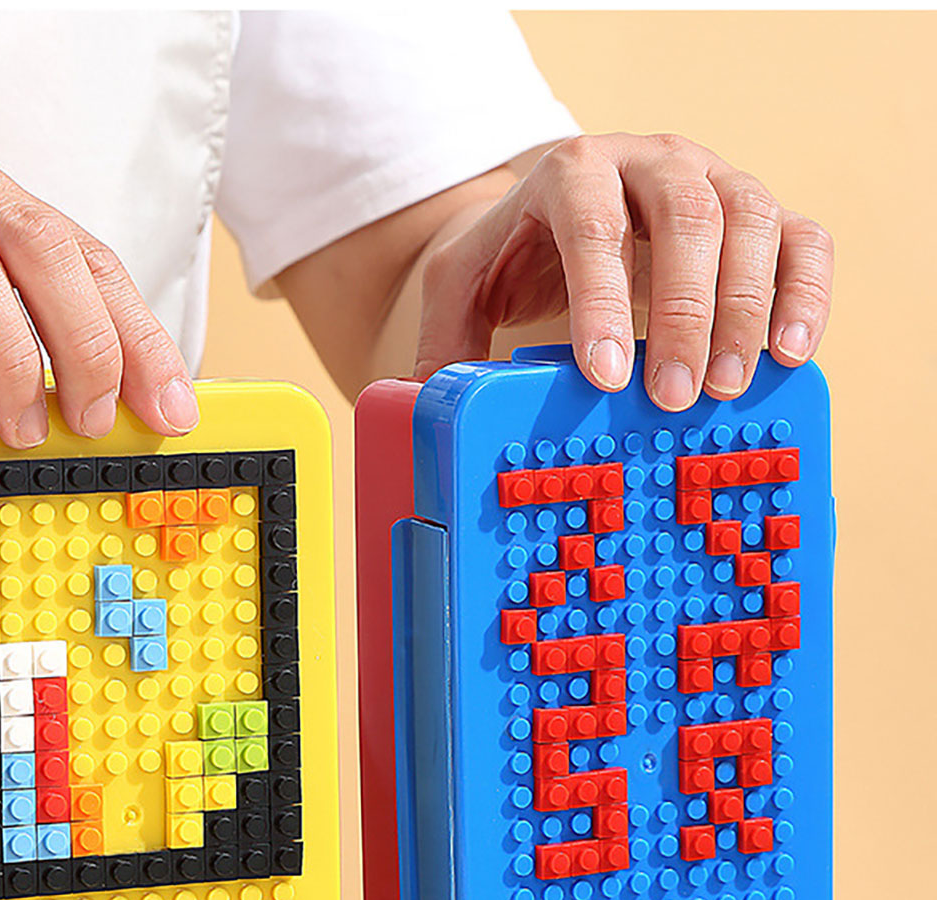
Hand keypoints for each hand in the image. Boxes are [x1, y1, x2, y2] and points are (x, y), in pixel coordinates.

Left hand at [415, 132, 833, 410]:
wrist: (555, 215)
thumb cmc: (510, 256)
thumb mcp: (461, 288)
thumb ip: (443, 342)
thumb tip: (422, 409)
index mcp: (572, 172)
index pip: (593, 222)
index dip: (602, 297)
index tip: (606, 374)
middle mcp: (650, 162)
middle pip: (686, 215)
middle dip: (685, 311)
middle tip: (672, 397)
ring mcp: (712, 181)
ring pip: (750, 221)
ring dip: (745, 310)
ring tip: (726, 389)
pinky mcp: (756, 214)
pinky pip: (801, 240)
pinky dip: (805, 293)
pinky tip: (789, 354)